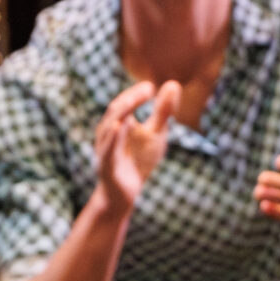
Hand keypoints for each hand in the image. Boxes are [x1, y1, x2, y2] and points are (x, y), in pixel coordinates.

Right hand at [93, 79, 179, 213]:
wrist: (123, 196)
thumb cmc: (137, 161)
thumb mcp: (155, 133)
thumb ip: (163, 111)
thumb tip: (174, 83)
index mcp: (117, 123)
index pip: (124, 103)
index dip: (136, 94)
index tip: (151, 87)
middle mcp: (107, 134)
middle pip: (115, 111)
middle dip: (131, 99)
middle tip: (148, 90)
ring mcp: (105, 150)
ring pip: (108, 129)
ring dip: (120, 113)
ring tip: (132, 102)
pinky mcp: (107, 166)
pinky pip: (108, 150)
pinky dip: (113, 138)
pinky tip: (120, 126)